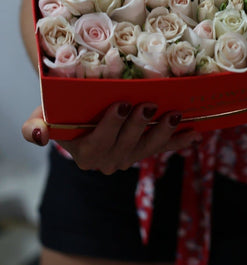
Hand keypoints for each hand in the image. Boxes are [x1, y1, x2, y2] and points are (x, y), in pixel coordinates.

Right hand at [22, 103, 202, 174]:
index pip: (98, 142)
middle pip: (126, 145)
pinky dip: (179, 142)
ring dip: (163, 132)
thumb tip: (38, 135)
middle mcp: (108, 160)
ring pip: (148, 148)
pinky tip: (194, 133)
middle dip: (140, 125)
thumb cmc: (61, 113)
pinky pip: (163, 148)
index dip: (111, 125)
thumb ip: (35, 127)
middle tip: (151, 104)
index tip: (122, 104)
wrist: (78, 115)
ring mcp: (129, 157)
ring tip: (175, 115)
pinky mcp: (144, 150)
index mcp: (85, 153)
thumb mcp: (43, 116)